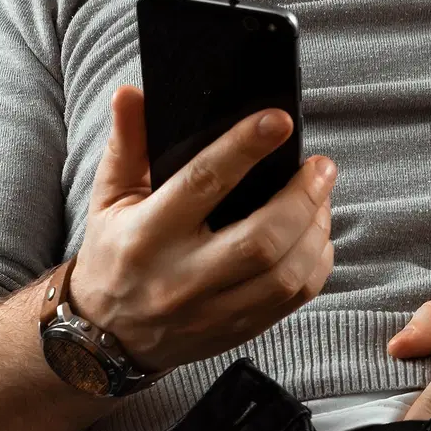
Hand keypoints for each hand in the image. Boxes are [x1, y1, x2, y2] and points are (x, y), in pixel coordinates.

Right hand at [69, 85, 337, 372]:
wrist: (108, 337)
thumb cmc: (114, 256)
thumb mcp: (108, 199)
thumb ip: (127, 146)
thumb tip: (132, 93)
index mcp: (147, 236)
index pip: (204, 183)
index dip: (246, 148)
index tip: (280, 121)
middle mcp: (182, 278)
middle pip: (261, 240)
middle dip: (302, 197)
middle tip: (321, 167)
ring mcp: (213, 311)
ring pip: (285, 275)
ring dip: (316, 231)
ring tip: (321, 198)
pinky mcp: (238, 330)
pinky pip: (293, 299)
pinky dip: (316, 264)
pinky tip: (316, 237)